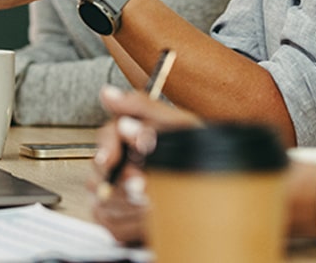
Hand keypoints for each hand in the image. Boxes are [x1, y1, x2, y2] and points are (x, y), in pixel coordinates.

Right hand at [88, 87, 201, 244]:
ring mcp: (113, 191)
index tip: (111, 160)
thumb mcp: (179, 127)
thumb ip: (143, 107)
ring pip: (104, 197)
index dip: (107, 148)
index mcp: (129, 135)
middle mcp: (117, 161)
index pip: (106, 137)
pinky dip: (131, 222)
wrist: (216, 199)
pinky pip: (110, 221)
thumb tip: (107, 94)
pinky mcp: (115, 218)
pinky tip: (150, 216)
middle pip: (99, 169)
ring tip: (155, 202)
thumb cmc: (200, 157)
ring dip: (131, 202)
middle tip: (143, 186)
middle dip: (123, 180)